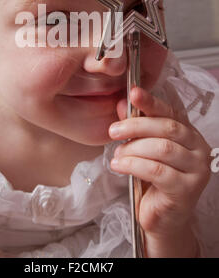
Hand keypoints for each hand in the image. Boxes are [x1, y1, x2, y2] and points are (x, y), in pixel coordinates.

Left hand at [108, 86, 211, 238]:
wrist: (162, 218)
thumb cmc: (153, 180)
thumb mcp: (142, 149)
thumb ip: (135, 127)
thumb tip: (120, 104)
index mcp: (188, 133)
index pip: (170, 112)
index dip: (151, 102)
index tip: (133, 93)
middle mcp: (198, 148)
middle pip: (167, 128)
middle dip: (136, 126)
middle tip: (113, 131)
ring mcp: (196, 170)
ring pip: (162, 149)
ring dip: (133, 149)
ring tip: (117, 155)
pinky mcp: (187, 190)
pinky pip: (157, 171)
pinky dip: (133, 165)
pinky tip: (119, 166)